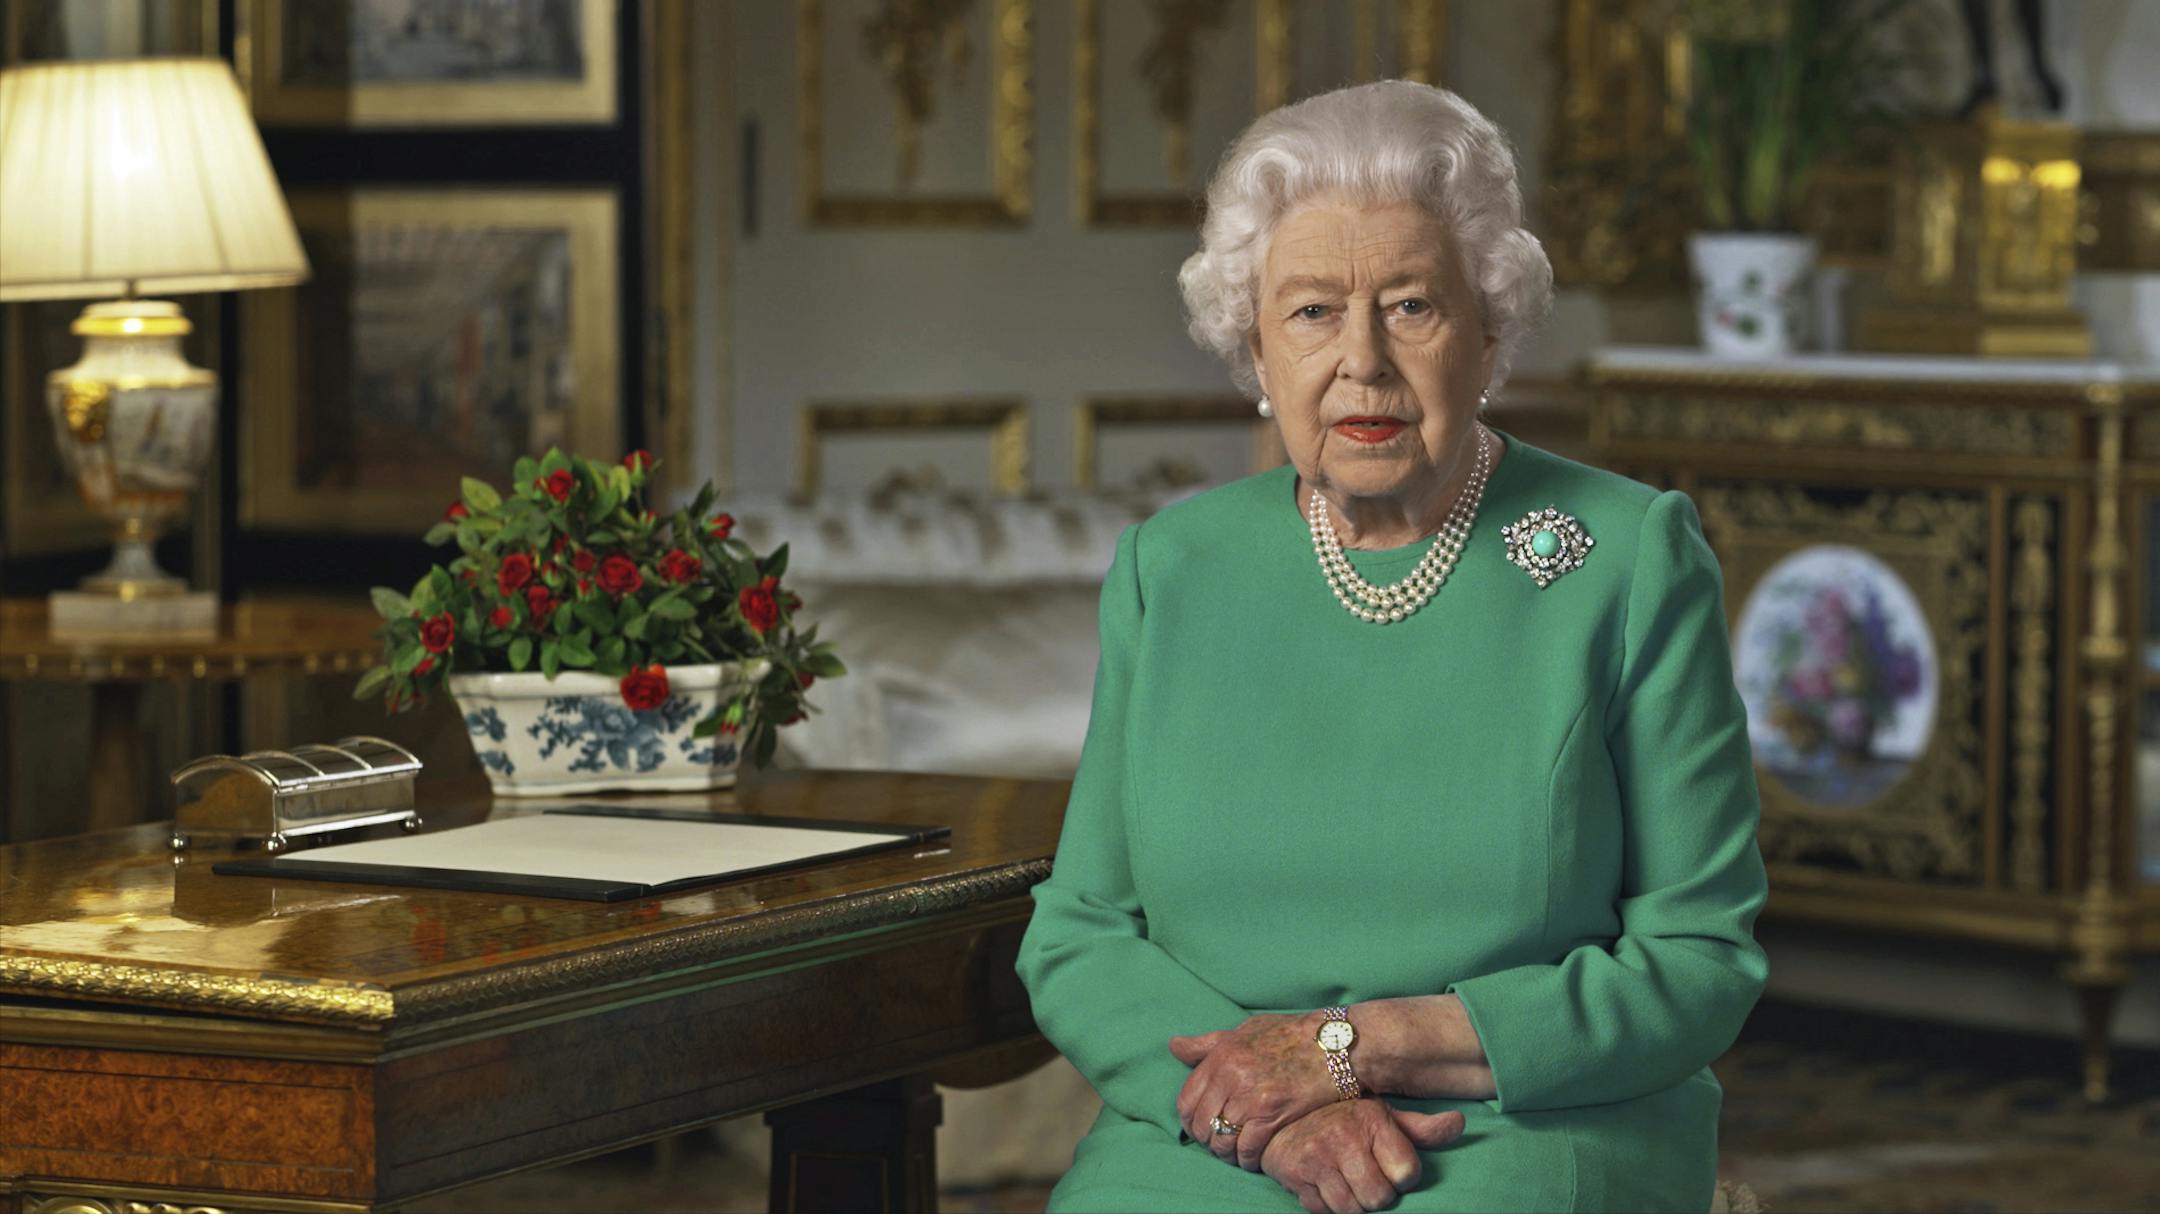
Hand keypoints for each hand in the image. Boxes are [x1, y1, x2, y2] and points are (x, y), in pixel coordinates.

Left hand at [1170, 1012, 1340, 1169]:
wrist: (1336, 1043)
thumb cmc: (1292, 1034)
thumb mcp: (1246, 1030)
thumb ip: (1209, 1043)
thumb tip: (1174, 1046)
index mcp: (1222, 1055)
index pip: (1187, 1099)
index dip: (1190, 1121)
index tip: (1200, 1127)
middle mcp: (1231, 1075)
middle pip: (1201, 1123)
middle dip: (1207, 1139)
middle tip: (1219, 1143)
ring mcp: (1251, 1095)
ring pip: (1221, 1139)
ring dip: (1225, 1153)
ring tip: (1234, 1154)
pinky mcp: (1273, 1114)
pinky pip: (1247, 1148)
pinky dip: (1246, 1159)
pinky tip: (1252, 1158)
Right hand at [1260, 1099, 1464, 1213]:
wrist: (1283, 1116)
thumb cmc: (1343, 1120)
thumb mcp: (1383, 1117)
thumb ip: (1421, 1128)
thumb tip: (1459, 1124)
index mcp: (1372, 1121)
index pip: (1407, 1173)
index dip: (1403, 1177)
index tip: (1391, 1168)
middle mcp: (1343, 1138)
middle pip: (1379, 1198)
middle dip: (1377, 1195)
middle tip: (1368, 1178)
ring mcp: (1316, 1158)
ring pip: (1351, 1210)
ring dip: (1353, 1203)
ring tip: (1348, 1182)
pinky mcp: (1295, 1175)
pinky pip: (1323, 1212)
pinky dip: (1328, 1206)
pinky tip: (1327, 1186)